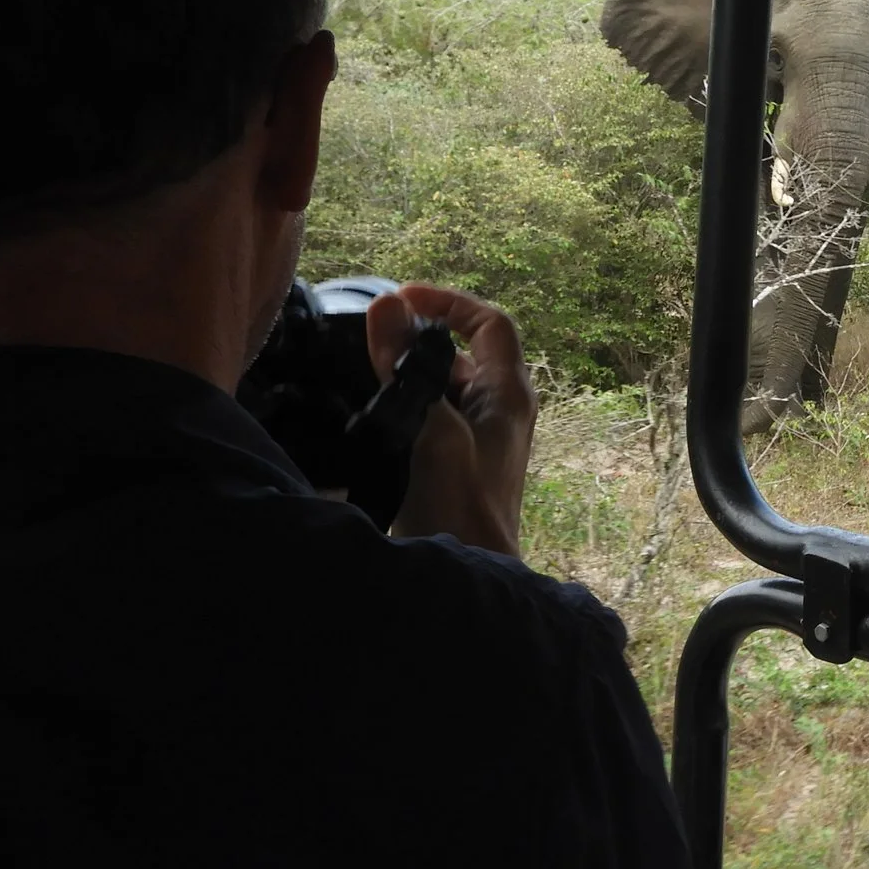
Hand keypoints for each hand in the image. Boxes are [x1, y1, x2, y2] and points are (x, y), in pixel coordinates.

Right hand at [366, 283, 536, 556]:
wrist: (466, 569)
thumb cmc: (461, 505)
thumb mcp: (432, 429)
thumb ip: (409, 368)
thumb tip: (388, 306)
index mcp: (507, 393)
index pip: (490, 323)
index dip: (451, 302)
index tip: (404, 299)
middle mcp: (497, 409)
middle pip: (461, 352)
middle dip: (418, 337)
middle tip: (371, 334)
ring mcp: (476, 436)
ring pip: (440, 384)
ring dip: (405, 371)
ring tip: (361, 368)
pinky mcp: (452, 460)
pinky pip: (428, 414)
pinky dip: (401, 402)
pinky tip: (369, 409)